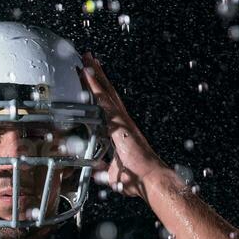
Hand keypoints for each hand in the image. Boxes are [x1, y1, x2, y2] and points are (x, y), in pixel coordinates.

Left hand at [80, 51, 166, 200]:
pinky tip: (89, 76)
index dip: (98, 92)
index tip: (90, 78)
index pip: (106, 107)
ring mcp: (122, 121)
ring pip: (107, 93)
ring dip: (96, 76)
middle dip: (98, 76)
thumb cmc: (137, 178)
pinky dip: (97, 89)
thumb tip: (96, 172)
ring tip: (88, 59)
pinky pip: (106, 103)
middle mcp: (122, 122)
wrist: (150, 179)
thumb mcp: (112, 173)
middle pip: (107, 93)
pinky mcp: (121, 124)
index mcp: (120, 131)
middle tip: (88, 58)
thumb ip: (103, 169)